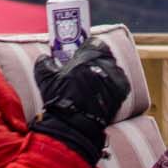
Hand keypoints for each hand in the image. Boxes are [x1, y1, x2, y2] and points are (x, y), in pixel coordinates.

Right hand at [29, 41, 128, 164]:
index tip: (82, 52)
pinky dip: (112, 83)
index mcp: (88, 58)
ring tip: (94, 79)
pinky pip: (119, 81)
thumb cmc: (60, 100)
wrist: (76, 124)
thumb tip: (46, 58)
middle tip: (87, 66)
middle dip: (97, 58)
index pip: (94, 43)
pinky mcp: (122, 91)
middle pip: (105, 54)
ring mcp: (116, 78)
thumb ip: (45, 63)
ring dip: (105, 70)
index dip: (88, 46)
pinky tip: (102, 89)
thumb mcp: (45, 78)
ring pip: (113, 67)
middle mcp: (105, 65)